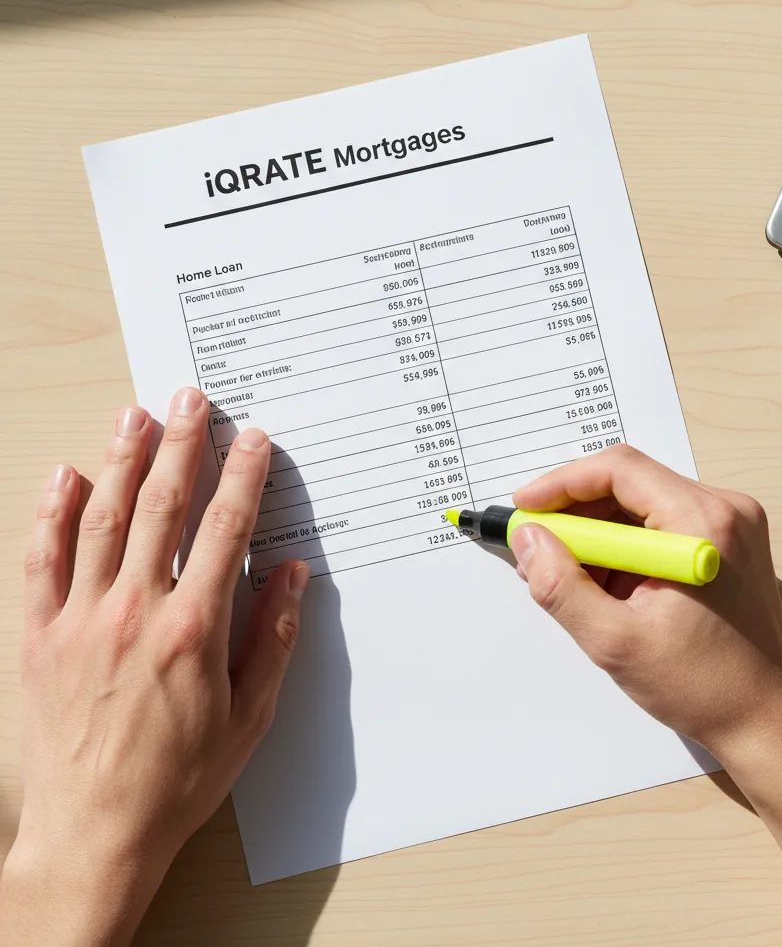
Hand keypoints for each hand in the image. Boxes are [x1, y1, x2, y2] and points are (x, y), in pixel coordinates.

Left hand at [1, 389, 307, 946]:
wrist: (94, 833)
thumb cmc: (178, 779)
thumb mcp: (250, 716)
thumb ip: (272, 637)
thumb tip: (289, 576)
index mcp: (191, 630)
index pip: (224, 531)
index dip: (242, 477)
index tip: (252, 440)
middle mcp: (133, 612)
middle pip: (160, 509)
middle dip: (180, 447)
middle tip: (189, 399)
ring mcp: (80, 621)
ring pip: (100, 520)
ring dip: (120, 461)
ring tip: (135, 416)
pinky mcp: (39, 637)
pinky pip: (40, 561)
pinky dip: (49, 514)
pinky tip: (61, 476)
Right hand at [509, 444, 781, 760]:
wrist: (765, 721)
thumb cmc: (705, 686)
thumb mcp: (615, 641)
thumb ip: (561, 586)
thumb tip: (529, 540)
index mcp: (704, 523)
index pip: (620, 470)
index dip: (563, 483)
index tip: (526, 506)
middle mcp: (725, 511)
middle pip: (631, 483)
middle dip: (577, 512)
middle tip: (537, 546)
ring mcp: (731, 526)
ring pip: (643, 505)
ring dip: (599, 534)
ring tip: (569, 579)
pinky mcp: (728, 545)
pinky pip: (662, 525)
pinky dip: (626, 548)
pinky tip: (605, 586)